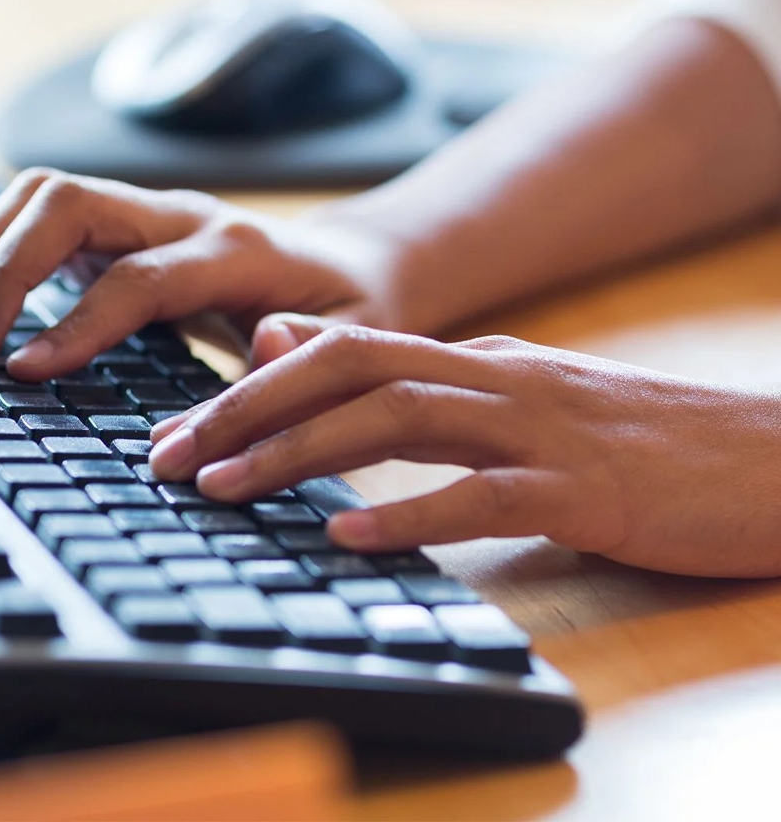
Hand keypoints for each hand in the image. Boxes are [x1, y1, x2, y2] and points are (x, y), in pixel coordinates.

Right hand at [0, 168, 405, 379]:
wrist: (355, 267)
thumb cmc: (355, 312)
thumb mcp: (359, 341)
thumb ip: (313, 350)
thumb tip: (265, 346)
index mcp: (241, 250)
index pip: (142, 275)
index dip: (80, 321)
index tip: (22, 370)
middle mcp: (186, 216)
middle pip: (71, 205)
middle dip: (5, 267)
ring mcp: (151, 214)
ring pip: (45, 199)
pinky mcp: (124, 228)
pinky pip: (43, 218)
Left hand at [149, 325, 780, 577]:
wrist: (770, 454)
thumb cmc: (635, 437)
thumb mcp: (515, 398)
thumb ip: (421, 382)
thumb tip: (317, 360)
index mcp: (475, 359)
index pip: (341, 351)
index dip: (249, 385)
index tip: (180, 428)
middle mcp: (494, 376)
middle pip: (348, 372)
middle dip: (246, 410)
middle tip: (168, 455)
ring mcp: (539, 427)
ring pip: (398, 421)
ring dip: (299, 454)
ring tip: (223, 488)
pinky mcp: (586, 487)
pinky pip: (482, 496)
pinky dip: (408, 513)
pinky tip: (346, 537)